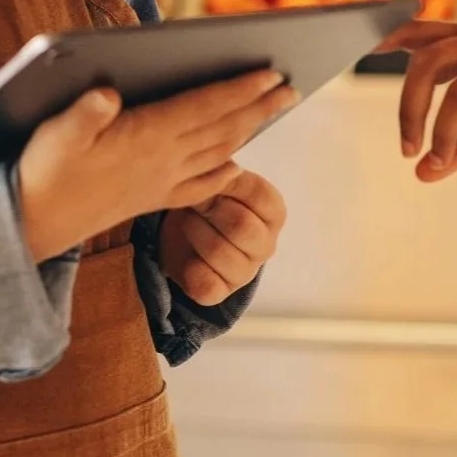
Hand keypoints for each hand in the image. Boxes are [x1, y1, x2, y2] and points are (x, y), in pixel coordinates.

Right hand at [17, 71, 297, 261]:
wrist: (32, 227)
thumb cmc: (41, 172)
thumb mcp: (53, 135)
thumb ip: (82, 114)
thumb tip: (105, 94)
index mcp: (145, 139)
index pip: (204, 108)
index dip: (239, 90)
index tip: (270, 73)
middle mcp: (162, 162)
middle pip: (223, 128)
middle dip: (259, 106)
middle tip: (291, 88)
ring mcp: (161, 183)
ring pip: (218, 152)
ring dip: (250, 129)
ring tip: (273, 110)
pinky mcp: (152, 199)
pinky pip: (201, 185)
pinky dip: (224, 171)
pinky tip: (235, 165)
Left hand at [157, 169, 286, 306]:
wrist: (183, 231)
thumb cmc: (209, 200)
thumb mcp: (218, 181)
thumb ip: (224, 173)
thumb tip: (224, 164)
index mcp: (273, 213)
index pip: (260, 196)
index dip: (229, 185)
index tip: (210, 180)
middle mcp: (266, 244)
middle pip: (242, 227)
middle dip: (210, 209)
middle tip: (194, 201)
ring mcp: (245, 272)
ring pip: (220, 253)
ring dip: (195, 232)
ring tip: (186, 220)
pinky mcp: (221, 292)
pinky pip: (207, 287)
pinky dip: (191, 270)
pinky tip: (186, 256)